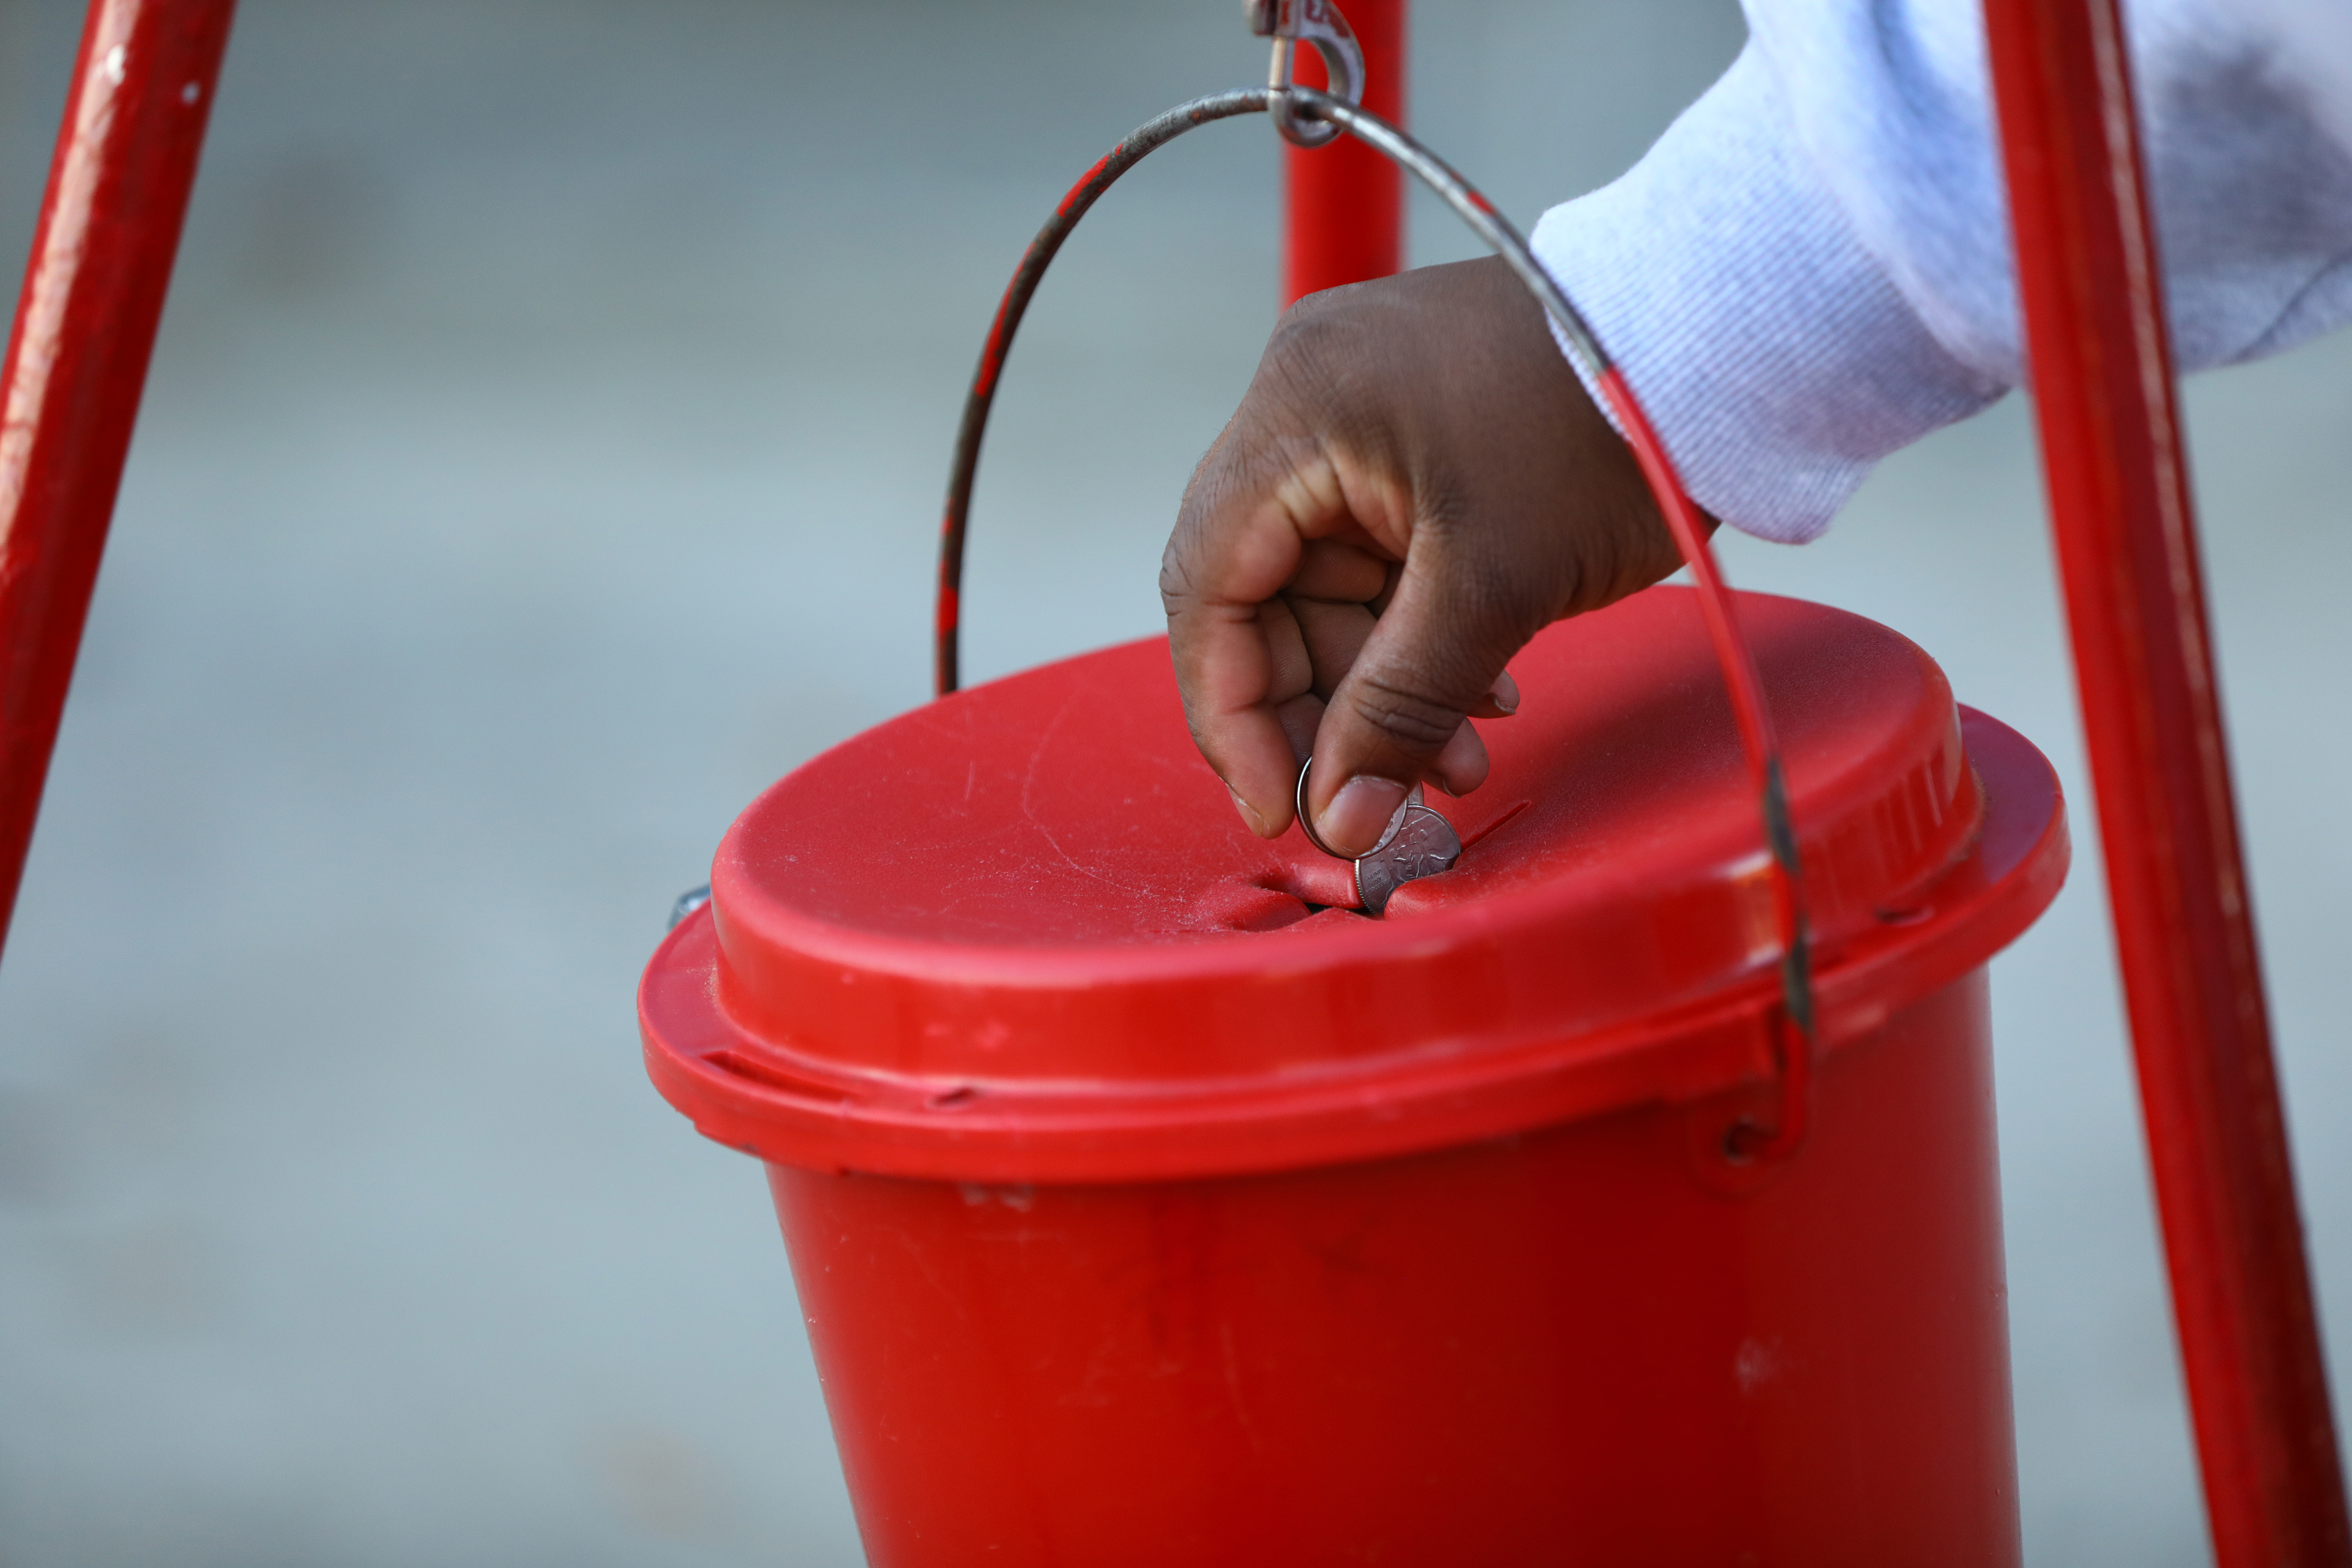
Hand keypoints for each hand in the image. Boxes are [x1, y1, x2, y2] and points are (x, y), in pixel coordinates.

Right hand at [1160, 255, 1710, 854]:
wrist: (1724, 337)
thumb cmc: (1613, 429)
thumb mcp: (1495, 588)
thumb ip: (1400, 709)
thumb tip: (1337, 820)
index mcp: (1298, 411)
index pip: (1209, 586)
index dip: (1231, 711)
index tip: (1274, 803)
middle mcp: (1308, 400)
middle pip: (1263, 595)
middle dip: (1323, 711)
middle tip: (1375, 798)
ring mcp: (1360, 412)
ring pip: (1328, 589)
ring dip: (1382, 687)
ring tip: (1460, 759)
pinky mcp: (1414, 434)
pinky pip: (1381, 558)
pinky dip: (1418, 636)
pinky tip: (1483, 690)